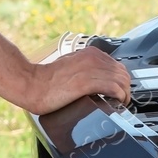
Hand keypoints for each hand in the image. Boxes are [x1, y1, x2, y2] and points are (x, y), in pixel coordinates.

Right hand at [17, 47, 131, 113]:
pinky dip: (120, 97)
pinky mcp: (87, 82)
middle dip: (125, 89)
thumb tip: (98, 81)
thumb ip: (85, 68)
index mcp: (90, 53)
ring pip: (122, 81)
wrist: (32, 84)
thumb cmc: (47, 80)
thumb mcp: (70, 66)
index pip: (118, 66)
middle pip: (123, 73)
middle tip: (120, 102)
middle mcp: (93, 58)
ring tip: (119, 105)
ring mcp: (91, 69)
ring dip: (124, 95)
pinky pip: (114, 88)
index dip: (121, 81)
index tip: (118, 93)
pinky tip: (115, 103)